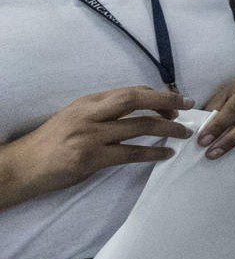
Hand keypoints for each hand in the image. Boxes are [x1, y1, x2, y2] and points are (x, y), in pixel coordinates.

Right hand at [0, 87, 194, 200]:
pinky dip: (153, 153)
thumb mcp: (74, 118)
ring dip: (167, 129)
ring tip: (184, 133)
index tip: (175, 100)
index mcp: (88, 102)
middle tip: (188, 106)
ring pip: (138, 127)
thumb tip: (138, 109)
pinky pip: (130, 153)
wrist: (22, 167)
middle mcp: (90, 114)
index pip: (129, 91)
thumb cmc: (51, 143)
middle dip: (166, 101)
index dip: (157, 94)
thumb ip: (101, 112)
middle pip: (135, 100)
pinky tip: (166, 154)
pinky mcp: (90, 158)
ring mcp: (90, 136)